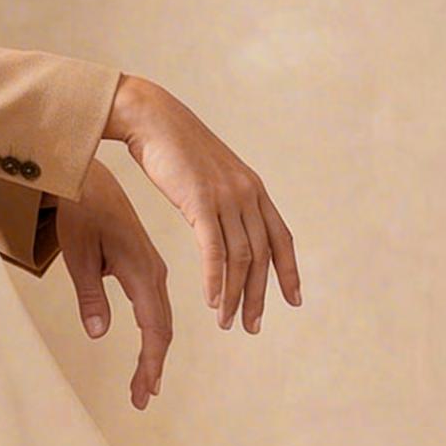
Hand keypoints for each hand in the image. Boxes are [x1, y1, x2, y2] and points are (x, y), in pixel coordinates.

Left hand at [55, 159, 171, 410]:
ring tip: (143, 387)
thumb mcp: (78, 255)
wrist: (90, 180)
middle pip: (161, 330)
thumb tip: (98, 333)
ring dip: (153, 355)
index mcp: (140, 270)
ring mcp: (152, 271)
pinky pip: (155, 309)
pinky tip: (147, 353)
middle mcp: (153, 273)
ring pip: (160, 322)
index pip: (153, 327)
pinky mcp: (145, 269)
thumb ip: (90, 295)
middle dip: (152, 367)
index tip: (144, 391)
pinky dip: (152, 336)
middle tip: (142, 400)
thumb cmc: (81, 213)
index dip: (150, 362)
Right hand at [104, 74, 301, 332]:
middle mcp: (247, 193)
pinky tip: (213, 301)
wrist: (151, 118)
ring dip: (234, 295)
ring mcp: (226, 196)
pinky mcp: (200, 201)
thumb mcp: (208, 177)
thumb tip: (224, 222)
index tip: (294, 301)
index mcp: (253, 189)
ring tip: (227, 323)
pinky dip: (216, 279)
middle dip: (259, 296)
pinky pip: (214, 249)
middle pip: (262, 256)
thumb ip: (222, 201)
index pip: (281, 238)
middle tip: (252, 327)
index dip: (289, 272)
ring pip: (240, 258)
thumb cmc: (173, 148)